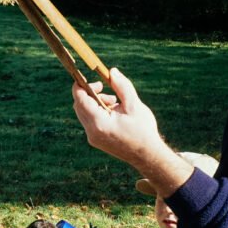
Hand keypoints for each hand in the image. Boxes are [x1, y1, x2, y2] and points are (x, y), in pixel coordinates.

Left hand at [71, 70, 192, 196]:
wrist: (147, 155)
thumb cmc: (143, 130)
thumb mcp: (134, 105)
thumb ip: (122, 86)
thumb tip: (112, 72)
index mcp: (99, 123)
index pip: (80, 99)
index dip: (82, 85)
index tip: (93, 79)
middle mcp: (92, 132)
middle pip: (79, 105)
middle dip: (91, 94)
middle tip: (109, 92)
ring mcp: (93, 138)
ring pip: (84, 113)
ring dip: (96, 103)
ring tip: (115, 103)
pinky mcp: (96, 140)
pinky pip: (90, 121)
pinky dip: (98, 112)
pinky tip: (114, 113)